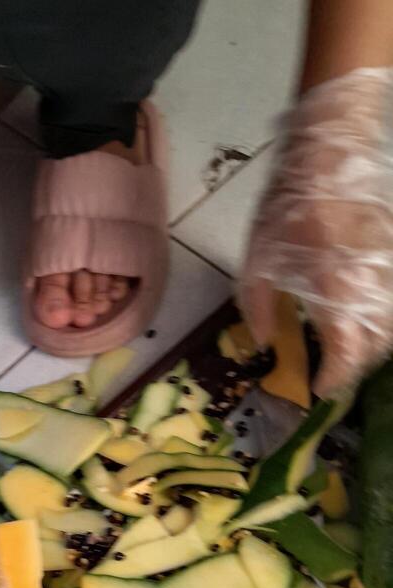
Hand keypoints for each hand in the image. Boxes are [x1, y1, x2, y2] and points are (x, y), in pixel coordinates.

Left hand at [240, 68, 392, 396]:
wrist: (331, 152)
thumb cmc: (287, 205)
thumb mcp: (257, 258)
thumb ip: (259, 306)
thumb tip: (264, 343)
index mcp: (334, 287)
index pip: (347, 350)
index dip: (335, 377)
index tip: (318, 387)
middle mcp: (370, 283)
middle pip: (375, 346)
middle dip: (352, 368)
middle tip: (329, 375)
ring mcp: (388, 269)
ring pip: (390, 326)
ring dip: (370, 348)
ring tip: (344, 354)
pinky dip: (380, 321)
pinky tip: (359, 322)